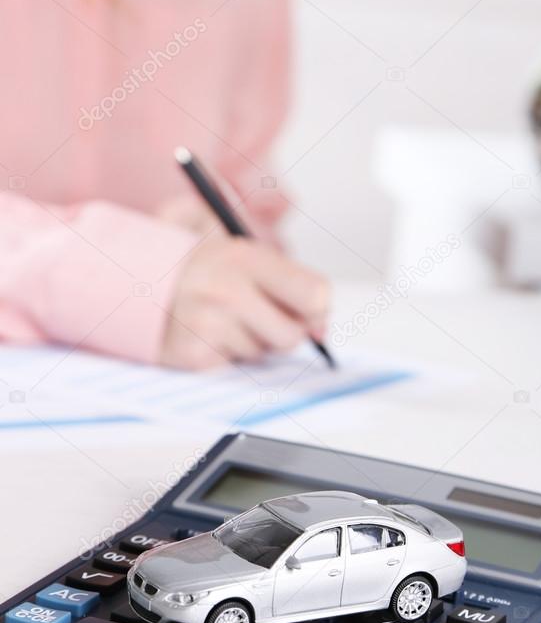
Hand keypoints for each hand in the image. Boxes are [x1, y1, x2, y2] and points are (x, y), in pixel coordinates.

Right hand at [160, 235, 329, 368]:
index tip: (308, 314)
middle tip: (258, 317)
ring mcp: (209, 322)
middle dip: (282, 333)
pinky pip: (237, 366)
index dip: (317, 311)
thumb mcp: (246, 260)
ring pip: (263, 353)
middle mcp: (229, 288)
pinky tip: (207, 335)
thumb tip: (321, 329)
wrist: (136, 284)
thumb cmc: (204, 274)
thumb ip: (291, 285)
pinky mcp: (194, 353)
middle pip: (292, 335)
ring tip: (223, 321)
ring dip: (250, 343)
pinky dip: (227, 355)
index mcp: (247, 256)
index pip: (315, 294)